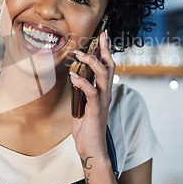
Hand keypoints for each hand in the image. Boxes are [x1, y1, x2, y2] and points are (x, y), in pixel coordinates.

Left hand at [69, 30, 114, 157]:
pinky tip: (73, 76)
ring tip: (79, 54)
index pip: (107, 66)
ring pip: (103, 75)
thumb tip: (75, 75)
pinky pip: (92, 91)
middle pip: (109, 66)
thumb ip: (81, 90)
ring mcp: (103, 101)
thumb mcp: (82, 104)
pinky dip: (82, 82)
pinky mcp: (96, 110)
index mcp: (103, 91)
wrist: (91, 148)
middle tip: (99, 35)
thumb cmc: (86, 127)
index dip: (106, 50)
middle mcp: (106, 93)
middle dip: (105, 49)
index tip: (103, 35)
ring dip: (91, 62)